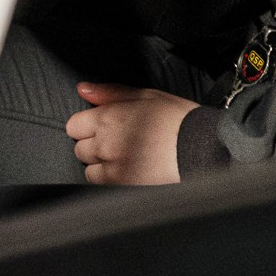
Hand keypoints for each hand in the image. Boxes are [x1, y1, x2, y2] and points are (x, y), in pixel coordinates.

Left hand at [65, 82, 198, 185]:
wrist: (200, 148)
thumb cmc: (179, 119)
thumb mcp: (146, 96)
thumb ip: (110, 93)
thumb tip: (83, 89)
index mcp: (109, 117)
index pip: (74, 126)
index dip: (88, 126)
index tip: (103, 128)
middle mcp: (105, 143)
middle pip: (80, 149)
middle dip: (95, 146)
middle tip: (119, 143)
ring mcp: (112, 167)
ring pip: (89, 170)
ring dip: (102, 165)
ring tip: (126, 159)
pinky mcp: (121, 186)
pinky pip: (102, 185)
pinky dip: (112, 180)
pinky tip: (130, 171)